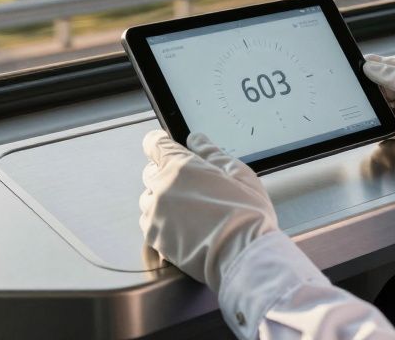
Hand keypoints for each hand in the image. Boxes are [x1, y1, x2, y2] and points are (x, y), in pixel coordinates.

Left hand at [139, 130, 278, 291]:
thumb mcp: (238, 173)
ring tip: (188, 209)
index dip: (160, 144)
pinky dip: (160, 220)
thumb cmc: (246, 214)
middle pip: (150, 171)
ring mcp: (155, 213)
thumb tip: (195, 139)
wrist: (242, 255)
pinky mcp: (154, 237)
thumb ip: (212, 152)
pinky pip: (148, 221)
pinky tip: (182, 226)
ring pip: (148, 198)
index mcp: (181, 166)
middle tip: (189, 185)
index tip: (163, 146)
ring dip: (162, 198)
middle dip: (165, 173)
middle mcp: (162, 187)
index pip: (155, 145)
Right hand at [363, 53, 394, 163]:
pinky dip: (382, 129)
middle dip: (370, 92)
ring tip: (363, 113)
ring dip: (375, 112)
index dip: (371, 67)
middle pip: (382, 90)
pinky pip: (391, 128)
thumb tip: (371, 68)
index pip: (388, 67)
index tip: (355, 68)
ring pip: (384, 109)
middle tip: (355, 95)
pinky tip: (375, 130)